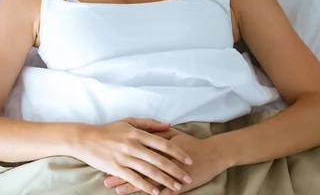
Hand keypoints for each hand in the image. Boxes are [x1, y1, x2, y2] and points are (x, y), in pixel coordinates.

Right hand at [73, 118, 193, 194]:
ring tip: (177, 187)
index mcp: (137, 133)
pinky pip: (134, 179)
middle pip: (159, 160)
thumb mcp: (129, 121)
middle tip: (188, 178)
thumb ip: (149, 123)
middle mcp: (133, 145)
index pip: (163, 143)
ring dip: (165, 180)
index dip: (178, 153)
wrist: (85, 139)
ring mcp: (124, 157)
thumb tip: (168, 125)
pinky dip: (146, 186)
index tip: (189, 160)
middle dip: (176, 170)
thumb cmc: (108, 130)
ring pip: (149, 171)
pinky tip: (156, 192)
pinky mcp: (116, 168)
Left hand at [104, 128, 226, 193]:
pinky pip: (163, 191)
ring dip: (131, 187)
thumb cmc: (193, 143)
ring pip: (147, 180)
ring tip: (117, 190)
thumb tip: (143, 131)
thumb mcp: (174, 134)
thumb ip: (158, 133)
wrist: (214, 154)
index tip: (107, 160)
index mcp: (159, 145)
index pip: (136, 151)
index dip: (122, 156)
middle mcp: (162, 158)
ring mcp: (170, 172)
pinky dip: (151, 194)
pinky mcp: (178, 183)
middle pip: (138, 167)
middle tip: (106, 180)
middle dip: (121, 174)